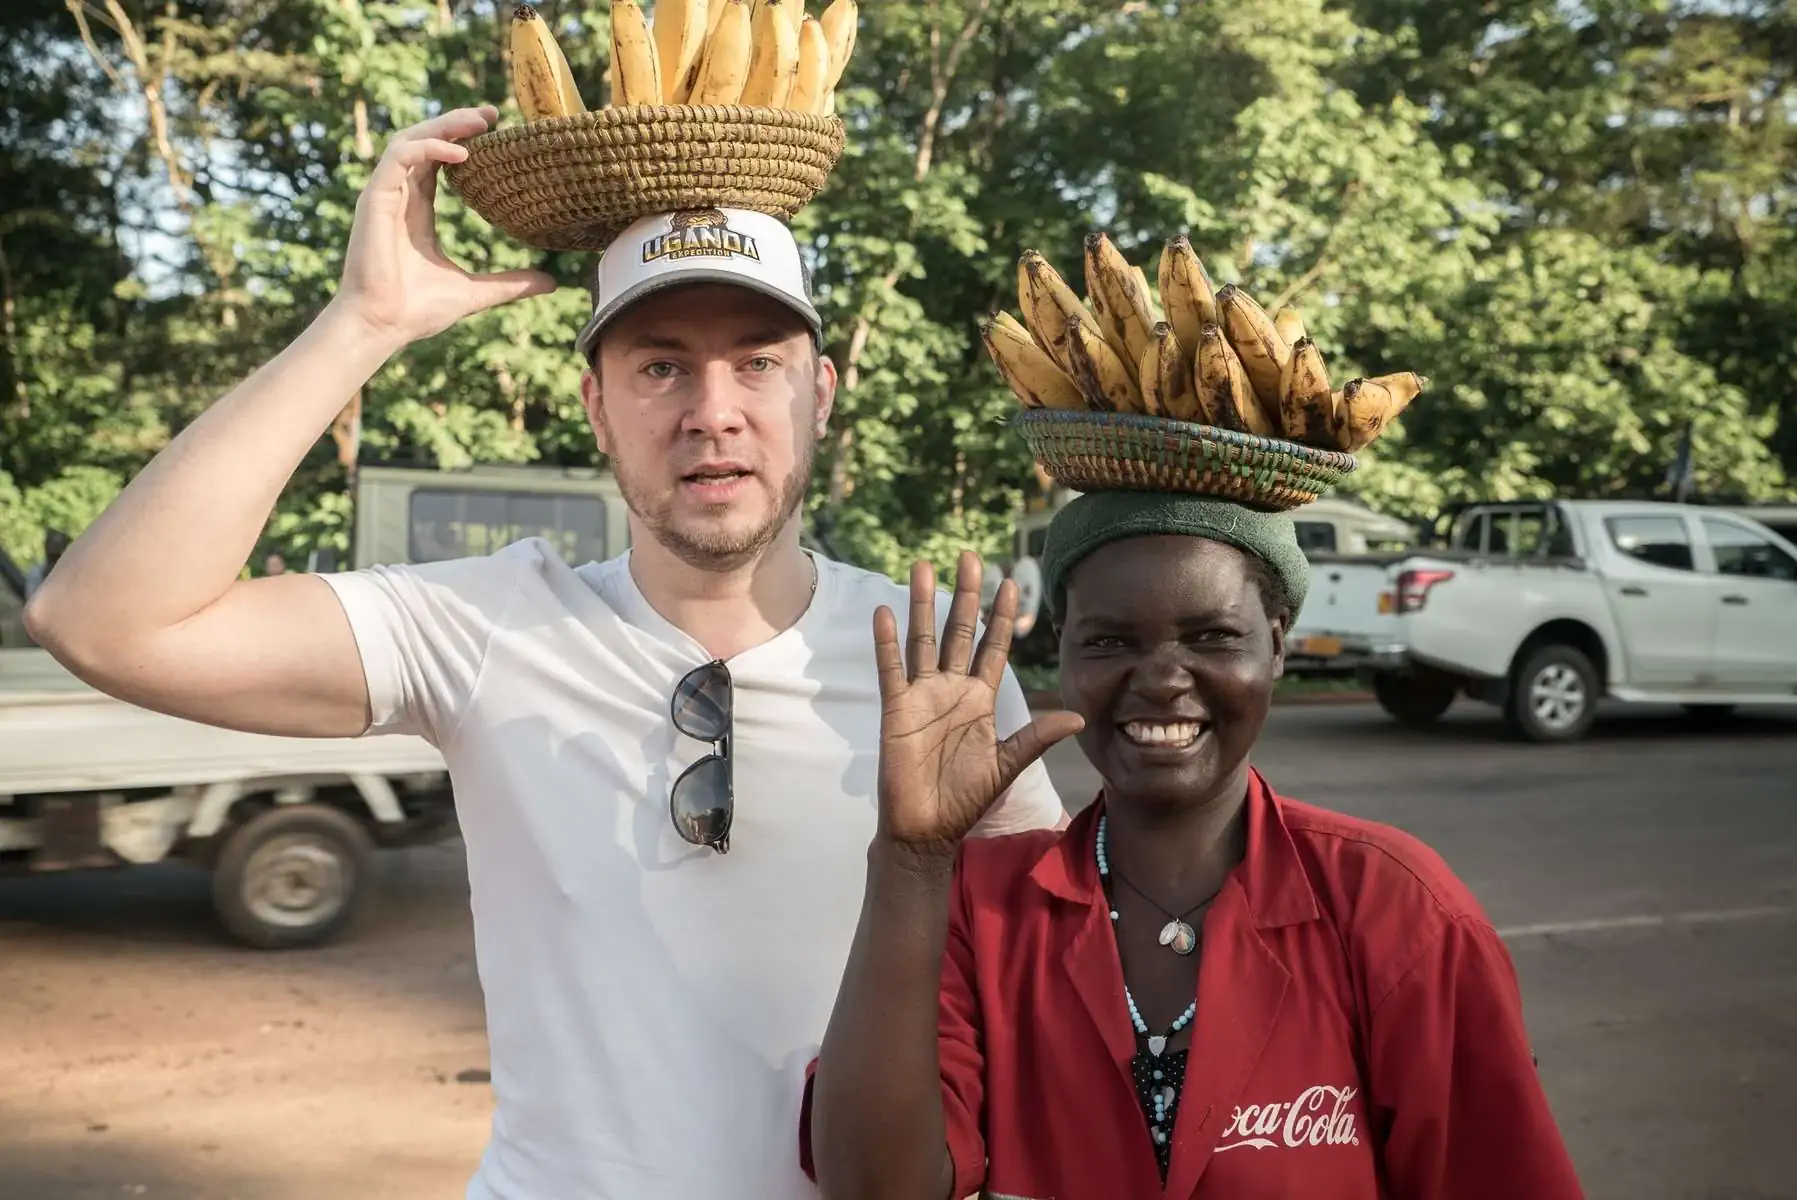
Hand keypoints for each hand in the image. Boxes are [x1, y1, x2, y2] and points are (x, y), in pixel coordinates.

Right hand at [333, 105, 555, 345]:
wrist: (383, 326)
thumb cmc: (418, 311)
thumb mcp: (476, 292)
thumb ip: (511, 283)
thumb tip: (552, 283)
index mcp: (418, 210)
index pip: (439, 160)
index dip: (463, 140)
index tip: (497, 130)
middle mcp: (400, 196)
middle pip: (426, 141)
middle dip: (456, 121)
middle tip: (492, 113)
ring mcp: (385, 195)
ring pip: (410, 139)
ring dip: (444, 124)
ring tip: (480, 121)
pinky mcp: (375, 199)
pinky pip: (400, 157)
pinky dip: (429, 147)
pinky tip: (461, 154)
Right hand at [873, 552, 1083, 863]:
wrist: (927, 827)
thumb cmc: (966, 798)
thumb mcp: (1007, 765)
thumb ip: (1036, 737)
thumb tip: (1077, 717)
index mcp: (981, 699)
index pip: (994, 647)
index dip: (1001, 616)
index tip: (1011, 583)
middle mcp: (952, 690)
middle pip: (959, 632)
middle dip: (965, 595)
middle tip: (969, 557)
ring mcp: (922, 696)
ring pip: (923, 640)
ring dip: (922, 604)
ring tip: (922, 566)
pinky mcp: (897, 709)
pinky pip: (892, 669)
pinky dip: (887, 642)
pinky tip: (885, 612)